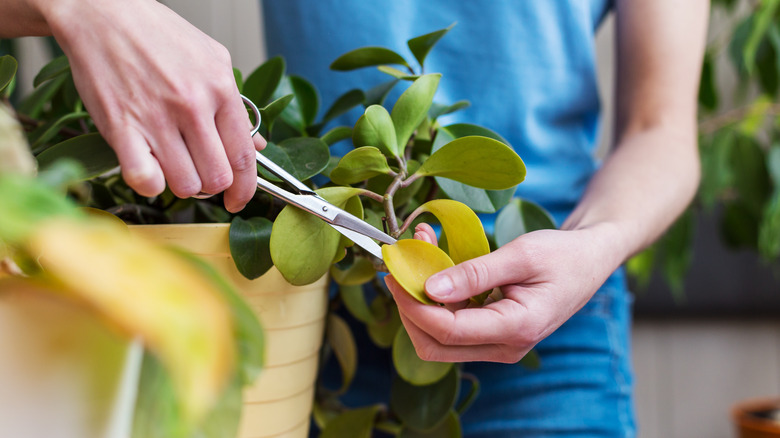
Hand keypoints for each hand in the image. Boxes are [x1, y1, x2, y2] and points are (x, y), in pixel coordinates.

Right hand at [40, 0, 265, 211]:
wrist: (103, 13)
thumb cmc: (158, 36)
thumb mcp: (212, 60)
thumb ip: (236, 106)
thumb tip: (256, 146)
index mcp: (220, 88)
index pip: (244, 157)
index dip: (246, 188)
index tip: (239, 200)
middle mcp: (192, 105)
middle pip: (217, 178)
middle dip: (212, 186)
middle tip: (200, 174)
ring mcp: (156, 117)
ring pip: (185, 185)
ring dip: (182, 184)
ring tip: (173, 164)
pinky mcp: (121, 127)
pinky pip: (145, 181)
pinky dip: (150, 184)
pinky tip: (148, 167)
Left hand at [385, 223, 623, 362]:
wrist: (589, 261)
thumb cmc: (562, 255)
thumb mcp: (520, 254)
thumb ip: (475, 273)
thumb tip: (430, 288)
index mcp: (516, 328)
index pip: (447, 330)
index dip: (413, 303)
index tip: (395, 271)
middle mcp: (505, 347)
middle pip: (435, 345)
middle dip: (409, 309)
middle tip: (398, 269)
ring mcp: (498, 345)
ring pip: (440, 339)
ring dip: (420, 301)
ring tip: (418, 253)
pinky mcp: (492, 334)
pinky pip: (454, 326)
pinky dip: (437, 299)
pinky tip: (434, 263)